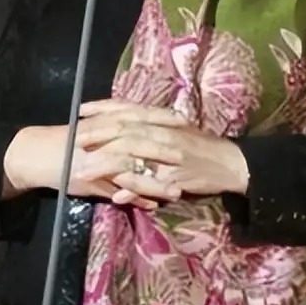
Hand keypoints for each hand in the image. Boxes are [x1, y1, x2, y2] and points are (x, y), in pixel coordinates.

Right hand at [2, 104, 188, 207]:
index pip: (139, 116)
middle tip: (189, 155)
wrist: (34, 154)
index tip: (184, 120)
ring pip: (132, 170)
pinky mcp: (89, 178)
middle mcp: (103, 138)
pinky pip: (115, 190)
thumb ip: (116, 132)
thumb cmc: (66, 142)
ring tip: (177, 191)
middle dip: (166, 150)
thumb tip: (145, 133)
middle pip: (141, 141)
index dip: (161, 117)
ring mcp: (97, 159)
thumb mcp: (92, 130)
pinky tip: (151, 206)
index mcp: (106, 122)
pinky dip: (134, 199)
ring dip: (155, 182)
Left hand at [76, 100, 250, 198]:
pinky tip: (115, 196)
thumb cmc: (202, 148)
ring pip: (131, 155)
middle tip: (73, 140)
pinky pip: (149, 183)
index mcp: (163, 120)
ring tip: (82, 172)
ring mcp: (168, 155)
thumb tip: (126, 132)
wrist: (232, 163)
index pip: (129, 109)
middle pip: (124, 130)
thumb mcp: (176, 133)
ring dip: (104, 164)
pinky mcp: (175, 177)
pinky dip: (131, 188)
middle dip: (96, 134)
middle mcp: (163, 133)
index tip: (81, 110)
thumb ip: (151, 132)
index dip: (104, 108)